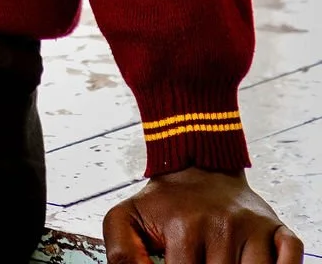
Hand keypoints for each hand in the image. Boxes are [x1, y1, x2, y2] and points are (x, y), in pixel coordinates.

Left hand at [104, 168, 302, 261]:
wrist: (197, 160)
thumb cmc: (164, 201)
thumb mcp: (126, 218)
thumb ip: (123, 254)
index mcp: (185, 227)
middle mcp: (223, 226)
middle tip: (202, 260)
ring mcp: (253, 227)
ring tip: (220, 261)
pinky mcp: (276, 228)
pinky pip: (291, 261)